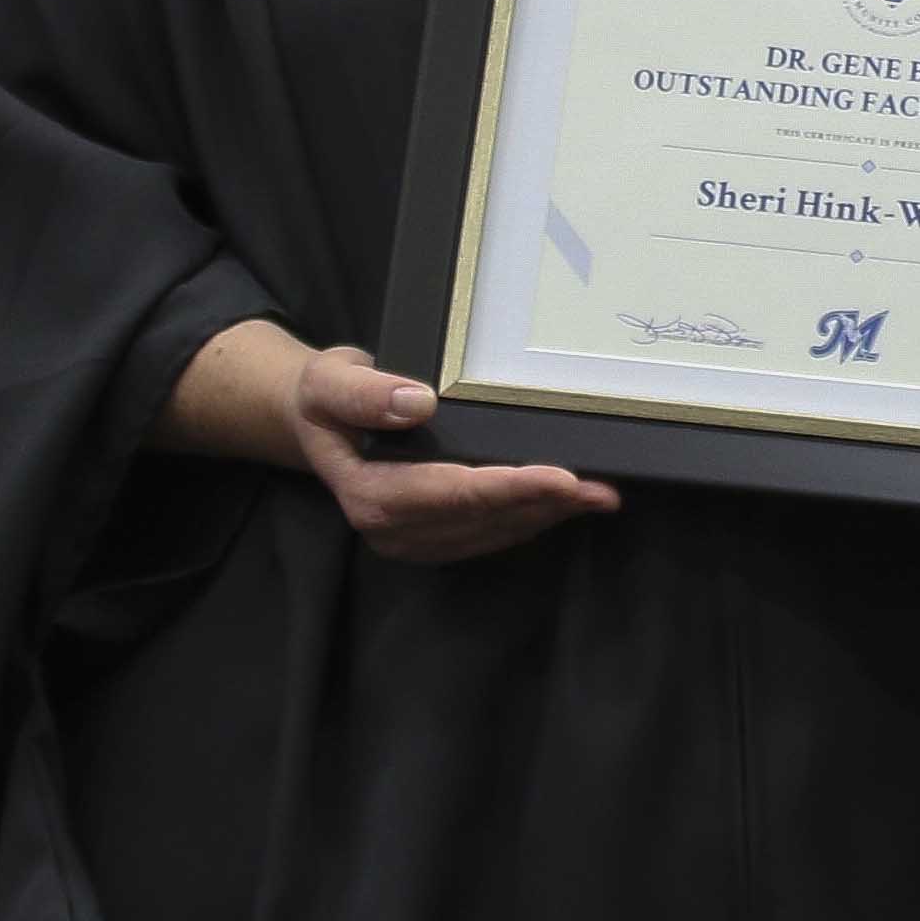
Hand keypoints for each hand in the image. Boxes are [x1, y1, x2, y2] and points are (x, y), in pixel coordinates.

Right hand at [284, 344, 618, 565]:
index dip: (507, 488)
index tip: (559, 478)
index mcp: (370, 496)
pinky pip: (491, 533)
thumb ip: (364, 394)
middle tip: (600, 490)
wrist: (319, 419)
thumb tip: (416, 403)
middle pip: (482, 519)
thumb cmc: (326, 396)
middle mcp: (393, 529)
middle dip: (542, 505)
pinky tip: (568, 503)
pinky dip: (533, 518)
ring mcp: (415, 539)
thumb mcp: (329, 380)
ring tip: (599, 495)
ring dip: (547, 516)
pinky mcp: (435, 538)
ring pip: (494, 532)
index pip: (452, 494)